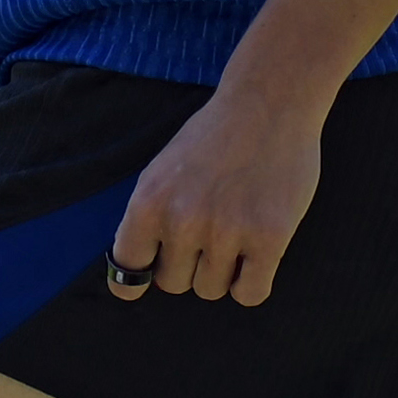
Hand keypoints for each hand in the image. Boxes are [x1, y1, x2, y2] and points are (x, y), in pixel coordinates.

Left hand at [105, 79, 324, 305]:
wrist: (269, 103)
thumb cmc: (215, 137)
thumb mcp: (162, 171)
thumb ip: (150, 218)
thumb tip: (138, 275)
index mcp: (149, 202)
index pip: (128, 270)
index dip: (140, 276)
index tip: (152, 273)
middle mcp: (182, 220)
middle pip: (173, 284)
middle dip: (189, 266)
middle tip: (210, 233)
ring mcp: (226, 231)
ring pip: (211, 290)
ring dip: (223, 272)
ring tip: (237, 233)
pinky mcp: (268, 238)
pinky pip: (250, 295)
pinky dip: (251, 284)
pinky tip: (257, 257)